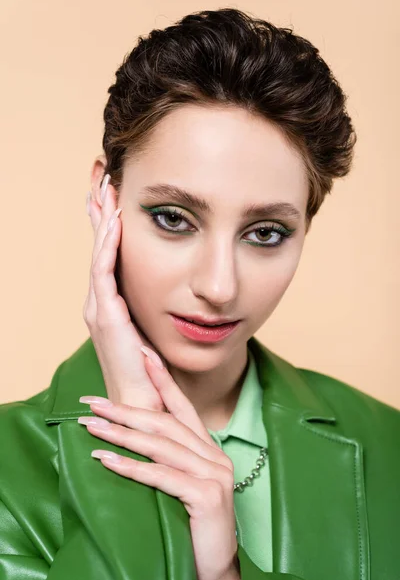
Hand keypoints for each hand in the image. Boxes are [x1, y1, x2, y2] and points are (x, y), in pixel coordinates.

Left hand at [78, 348, 240, 579]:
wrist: (215, 569)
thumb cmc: (193, 527)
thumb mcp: (183, 485)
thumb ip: (168, 459)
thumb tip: (134, 436)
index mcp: (209, 450)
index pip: (182, 407)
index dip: (162, 380)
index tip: (143, 355)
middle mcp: (214, 456)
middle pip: (165, 423)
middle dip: (126, 410)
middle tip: (92, 402)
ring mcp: (214, 474)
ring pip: (160, 445)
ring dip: (121, 434)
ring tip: (91, 426)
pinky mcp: (207, 496)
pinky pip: (161, 475)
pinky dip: (131, 466)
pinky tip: (106, 459)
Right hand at [83, 174, 165, 410]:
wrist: (146, 404)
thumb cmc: (153, 371)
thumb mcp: (156, 330)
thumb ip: (159, 307)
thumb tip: (179, 289)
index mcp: (112, 302)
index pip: (109, 253)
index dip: (109, 222)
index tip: (115, 192)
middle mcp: (100, 302)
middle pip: (99, 246)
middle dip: (100, 211)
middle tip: (101, 175)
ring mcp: (99, 309)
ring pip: (99, 254)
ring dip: (103, 220)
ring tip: (105, 188)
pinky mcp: (106, 318)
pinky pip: (105, 274)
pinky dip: (109, 246)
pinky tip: (115, 223)